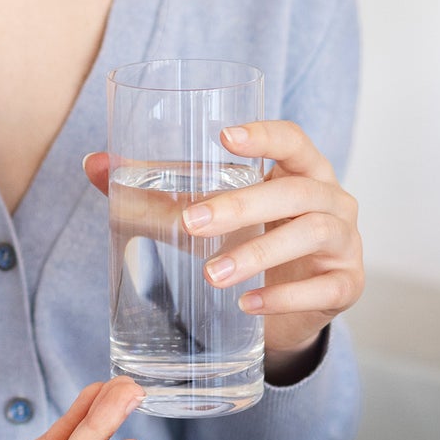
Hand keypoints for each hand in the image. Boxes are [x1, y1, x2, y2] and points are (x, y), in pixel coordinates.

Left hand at [84, 120, 363, 368]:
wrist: (291, 300)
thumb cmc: (253, 235)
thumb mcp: (211, 207)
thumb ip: (157, 187)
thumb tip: (94, 165)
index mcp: (300, 167)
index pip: (292, 138)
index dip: (264, 135)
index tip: (223, 138)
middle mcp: (331, 197)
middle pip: (295, 190)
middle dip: (242, 205)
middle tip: (192, 223)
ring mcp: (345, 242)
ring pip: (311, 234)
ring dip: (258, 254)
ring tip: (212, 274)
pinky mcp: (346, 284)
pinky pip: (322, 287)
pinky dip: (282, 297)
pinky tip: (246, 305)